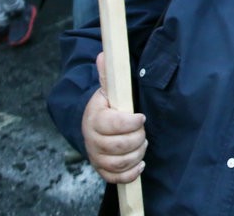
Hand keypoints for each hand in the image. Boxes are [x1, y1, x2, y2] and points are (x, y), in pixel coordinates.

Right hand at [82, 52, 147, 183]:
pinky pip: (116, 178)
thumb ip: (107, 74)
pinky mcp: (102, 170)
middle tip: (142, 130)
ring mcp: (96, 156)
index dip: (131, 122)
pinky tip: (140, 163)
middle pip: (119, 146)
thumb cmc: (105, 107)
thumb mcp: (106, 90)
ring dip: (137, 153)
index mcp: (94, 119)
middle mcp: (92, 140)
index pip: (113, 125)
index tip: (141, 117)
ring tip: (142, 143)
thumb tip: (104, 54)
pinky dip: (131, 173)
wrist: (91, 126)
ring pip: (121, 162)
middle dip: (137, 138)